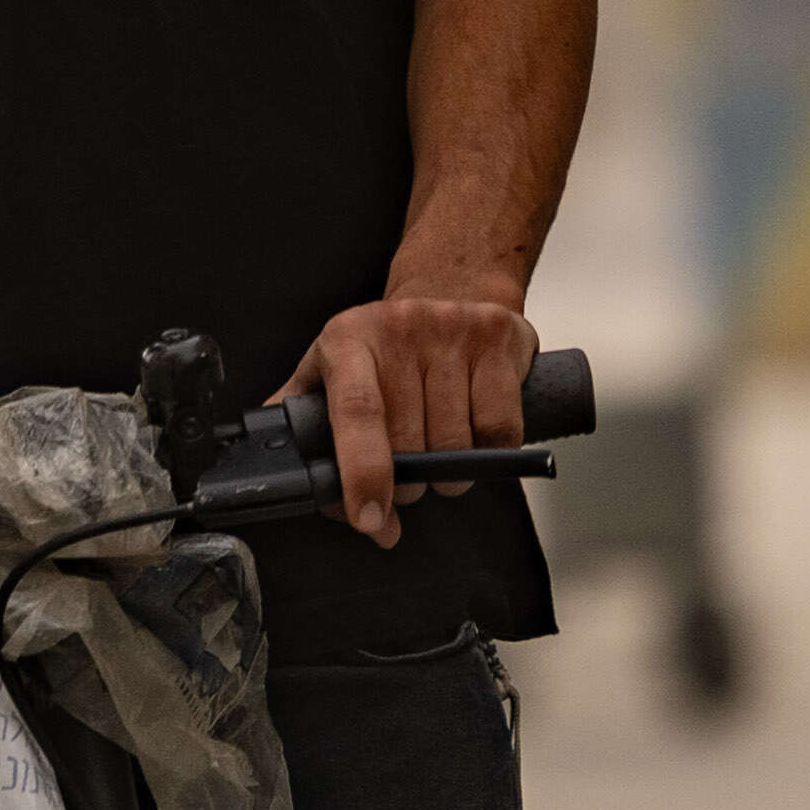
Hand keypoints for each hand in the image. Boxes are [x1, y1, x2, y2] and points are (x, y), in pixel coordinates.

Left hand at [278, 290, 539, 548]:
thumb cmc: (385, 349)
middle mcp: (397, 328)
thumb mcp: (330, 374)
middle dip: (406, 483)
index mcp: (346, 340)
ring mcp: (450, 329)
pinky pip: (499, 430)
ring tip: (438, 448)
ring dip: (448, 472)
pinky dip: (489, 452)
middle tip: (404, 476)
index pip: (356, 412)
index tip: (368, 518)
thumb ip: (309, 434)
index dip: (362, 472)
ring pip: (455, 444)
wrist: (449, 291)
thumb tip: (313, 496)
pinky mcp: (497, 339)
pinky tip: (473, 432)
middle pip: (409, 442)